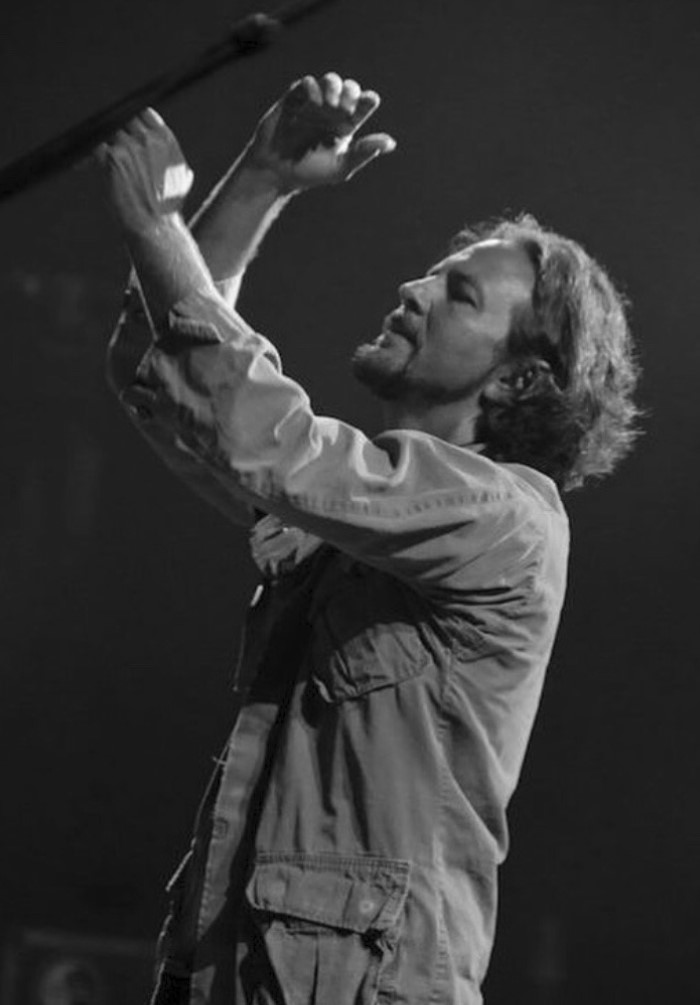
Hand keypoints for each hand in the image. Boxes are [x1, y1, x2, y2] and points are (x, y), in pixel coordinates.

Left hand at [96, 109, 193, 231]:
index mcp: (166, 141)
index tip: (124, 127)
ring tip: (98, 159)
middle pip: (123, 120)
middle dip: (115, 132)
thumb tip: (163, 146)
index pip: (144, 112)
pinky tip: (83, 163)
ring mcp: (128, 147)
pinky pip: (93, 146)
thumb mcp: (180, 177)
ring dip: (101, 143)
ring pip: (107, 132)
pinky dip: (86, 155)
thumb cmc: (166, 208)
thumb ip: (170, 155)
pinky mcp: (111, 159)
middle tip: (108, 144)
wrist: (156, 227)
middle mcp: (148, 140)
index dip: (131, 118)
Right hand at [244, 73, 396, 192]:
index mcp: (346, 125)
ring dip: (334, 86)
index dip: (368, 99)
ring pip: (330, 80)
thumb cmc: (310, 173)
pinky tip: (316, 102)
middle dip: (351, 92)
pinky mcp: (294, 100)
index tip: (369, 101)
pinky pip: (306, 83)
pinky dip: (313, 88)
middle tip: (346, 108)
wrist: (277, 173)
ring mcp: (312, 104)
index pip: (363, 104)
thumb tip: (391, 143)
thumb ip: (363, 153)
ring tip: (332, 103)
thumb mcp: (341, 167)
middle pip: (349, 87)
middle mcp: (332, 111)